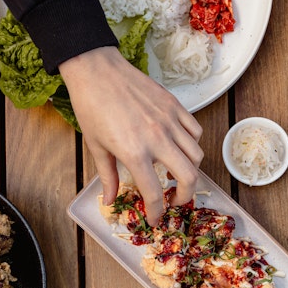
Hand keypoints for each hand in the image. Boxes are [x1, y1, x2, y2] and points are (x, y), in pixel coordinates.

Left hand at [60, 46, 203, 223]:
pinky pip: (194, 131)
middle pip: (189, 177)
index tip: (155, 217)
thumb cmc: (91, 107)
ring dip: (189, 169)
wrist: (96, 70)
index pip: (155, 193)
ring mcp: (169, 121)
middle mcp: (157, 138)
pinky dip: (191, 144)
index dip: (157, 211)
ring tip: (176, 172)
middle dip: (185, 196)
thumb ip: (108, 176)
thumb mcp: (96, 147)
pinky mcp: (174, 106)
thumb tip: (110, 200)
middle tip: (174, 199)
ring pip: (196, 155)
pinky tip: (178, 146)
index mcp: (134, 153)